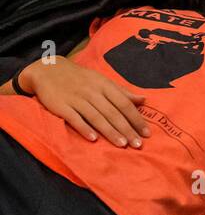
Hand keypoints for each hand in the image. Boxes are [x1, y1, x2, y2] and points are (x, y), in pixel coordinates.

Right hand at [22, 56, 150, 146]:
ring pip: (96, 117)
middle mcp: (92, 92)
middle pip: (113, 113)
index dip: (136, 118)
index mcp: (104, 86)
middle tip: (138, 144)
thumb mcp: (102, 80)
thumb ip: (122, 92)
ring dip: (110, 132)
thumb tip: (143, 100)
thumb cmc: (81, 78)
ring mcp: (76, 99)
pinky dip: (84, 128)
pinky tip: (93, 139)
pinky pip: (74, 118)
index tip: (147, 133)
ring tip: (122, 144)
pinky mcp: (61, 105)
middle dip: (127, 129)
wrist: (49, 70)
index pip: (124, 103)